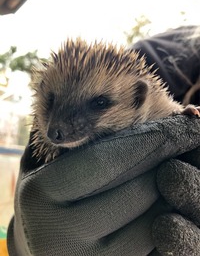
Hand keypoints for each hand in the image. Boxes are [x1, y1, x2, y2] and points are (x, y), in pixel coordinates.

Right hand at [7, 115, 199, 255]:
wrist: (40, 237)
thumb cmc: (46, 188)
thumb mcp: (46, 159)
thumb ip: (68, 133)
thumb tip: (118, 95)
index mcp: (41, 194)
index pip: (106, 161)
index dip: (150, 140)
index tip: (183, 124)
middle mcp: (59, 233)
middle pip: (134, 192)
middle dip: (168, 161)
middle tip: (190, 138)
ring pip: (151, 222)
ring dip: (172, 190)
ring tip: (177, 165)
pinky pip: (152, 244)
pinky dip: (167, 216)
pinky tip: (166, 196)